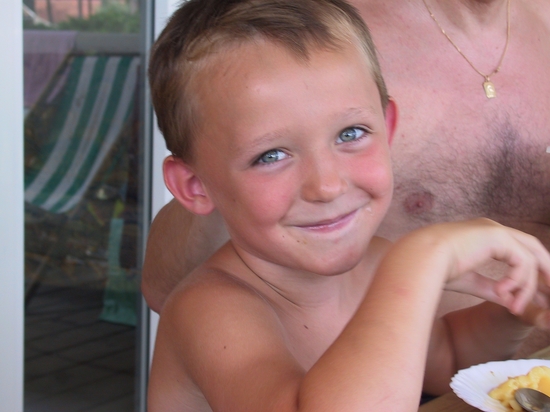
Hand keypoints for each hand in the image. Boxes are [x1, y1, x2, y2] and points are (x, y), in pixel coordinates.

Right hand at [416, 218, 549, 315]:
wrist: (421, 258)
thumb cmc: (434, 269)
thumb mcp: (468, 280)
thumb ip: (490, 287)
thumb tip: (508, 299)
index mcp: (482, 236)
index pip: (517, 250)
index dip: (528, 272)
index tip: (533, 295)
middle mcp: (491, 229)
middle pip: (532, 247)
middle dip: (544, 271)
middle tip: (548, 296)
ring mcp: (495, 230)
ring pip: (529, 257)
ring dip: (527, 286)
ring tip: (515, 307)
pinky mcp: (497, 236)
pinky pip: (522, 260)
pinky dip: (518, 281)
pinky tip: (503, 294)